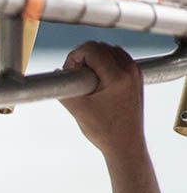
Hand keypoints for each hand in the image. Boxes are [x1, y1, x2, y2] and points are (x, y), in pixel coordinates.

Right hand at [59, 41, 143, 158]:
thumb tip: (56, 75)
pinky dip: (105, 63)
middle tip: (74, 76)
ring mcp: (136, 73)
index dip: (74, 57)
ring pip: (111, 51)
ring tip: (85, 80)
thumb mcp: (78, 110)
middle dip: (83, 57)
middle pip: (101, 47)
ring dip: (94, 59)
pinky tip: (96, 81)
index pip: (92, 50)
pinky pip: (119, 59)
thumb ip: (64, 90)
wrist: (125, 144)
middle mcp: (130, 70)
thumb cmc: (103, 131)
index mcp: (117, 77)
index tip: (68, 72)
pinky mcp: (137, 78)